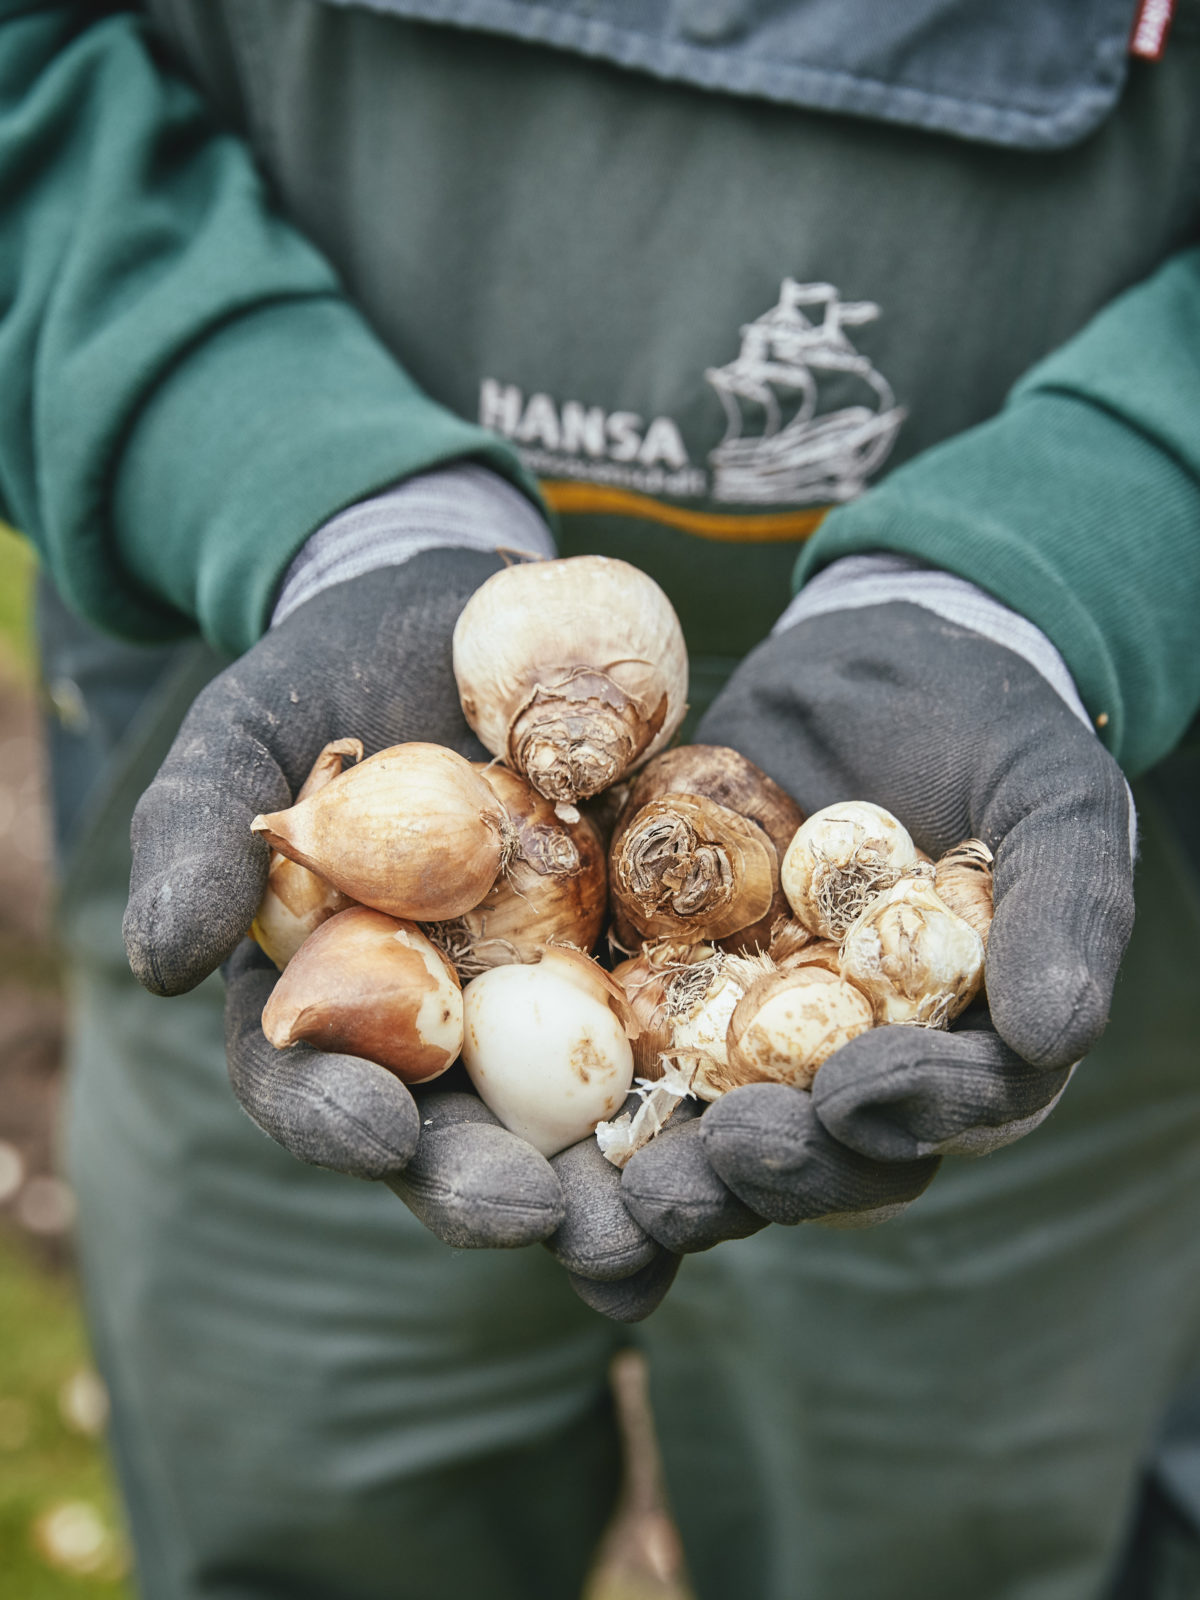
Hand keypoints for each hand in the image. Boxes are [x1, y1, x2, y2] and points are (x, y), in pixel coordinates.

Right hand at [124, 549, 676, 1316]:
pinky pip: (683, 1046)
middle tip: (543, 1221)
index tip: (380, 1132)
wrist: (467, 614)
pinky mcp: (644, 971)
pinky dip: (719, 1097)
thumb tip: (159, 966)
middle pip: (457, 1145)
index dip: (337, 1120)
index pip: (313, 1088)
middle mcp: (439, 1035)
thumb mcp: (247, 735)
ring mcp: (545, 1013)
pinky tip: (767, 1129)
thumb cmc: (331, 675)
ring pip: (578, 1131)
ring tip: (665, 1228)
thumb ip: (198, 839)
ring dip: (622, 1192)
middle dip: (495, 1192)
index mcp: (328, 1004)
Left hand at [621, 601, 1134, 1250]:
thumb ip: (1067, 907)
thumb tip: (1061, 1033)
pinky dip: (566, 1106)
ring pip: (705, 1135)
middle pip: (814, 1156)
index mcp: (960, 1045)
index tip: (854, 1096)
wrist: (872, 660)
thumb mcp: (1052, 795)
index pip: (944, 1108)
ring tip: (599, 1196)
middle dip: (760, 1176)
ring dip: (655, 1180)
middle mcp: (850, 1066)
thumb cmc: (990, 725)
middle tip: (701, 1175)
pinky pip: (613, 1055)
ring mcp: (749, 1037)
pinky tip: (511, 1144)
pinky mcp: (660, 991)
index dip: (906, 1113)